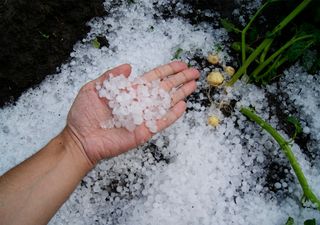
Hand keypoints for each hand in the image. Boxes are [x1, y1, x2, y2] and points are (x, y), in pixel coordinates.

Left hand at [65, 61, 198, 165]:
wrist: (80, 139)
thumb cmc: (84, 115)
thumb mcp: (93, 88)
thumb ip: (111, 76)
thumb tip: (129, 65)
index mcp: (130, 91)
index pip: (154, 78)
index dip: (168, 70)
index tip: (181, 64)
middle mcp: (140, 103)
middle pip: (164, 88)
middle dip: (180, 79)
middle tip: (195, 72)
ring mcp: (143, 117)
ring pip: (166, 103)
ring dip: (181, 94)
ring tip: (194, 85)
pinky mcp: (144, 131)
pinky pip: (161, 122)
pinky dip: (172, 115)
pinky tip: (183, 106)